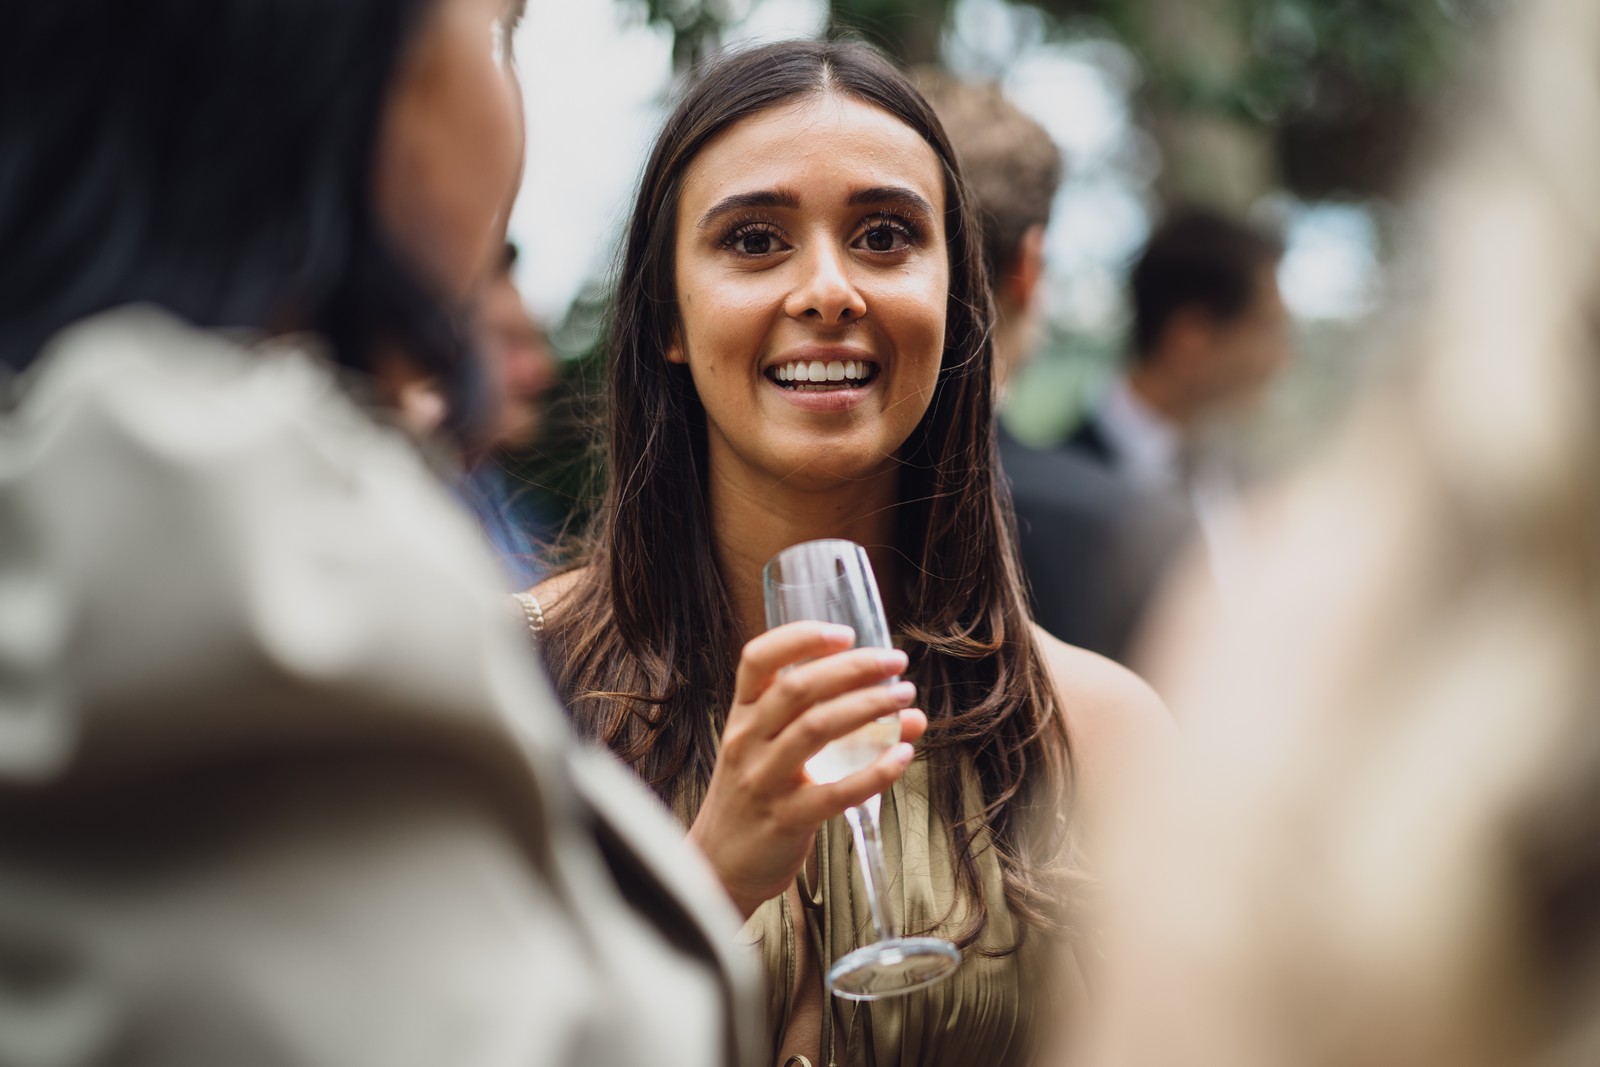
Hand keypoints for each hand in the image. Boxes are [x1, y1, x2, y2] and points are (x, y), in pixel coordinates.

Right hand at [688, 622, 927, 919]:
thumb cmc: (752, 800)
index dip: (801, 638)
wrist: (717, 867)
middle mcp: (747, 742)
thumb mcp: (773, 754)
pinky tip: (903, 756)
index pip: (757, 659)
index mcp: (741, 717)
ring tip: (904, 698)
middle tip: (895, 663)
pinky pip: (835, 791)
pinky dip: (874, 772)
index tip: (845, 633)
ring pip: (817, 729)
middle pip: (797, 688)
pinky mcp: (785, 820)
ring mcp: (763, 781)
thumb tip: (907, 711)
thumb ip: (831, 726)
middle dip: (853, 668)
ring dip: (868, 707)